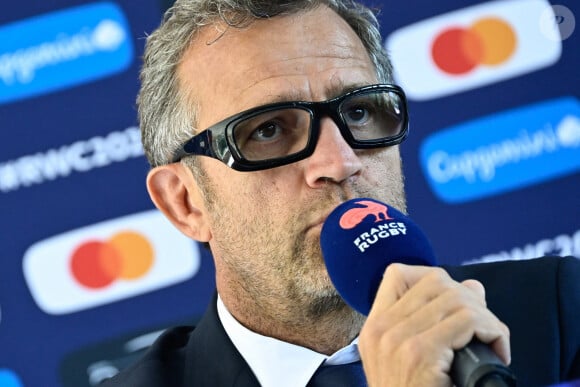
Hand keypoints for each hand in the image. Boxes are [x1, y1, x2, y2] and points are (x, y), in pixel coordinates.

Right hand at [358, 264, 510, 386]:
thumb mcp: (409, 360)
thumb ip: (432, 321)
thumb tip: (473, 286)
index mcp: (374, 328)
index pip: (397, 273)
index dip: (432, 280)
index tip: (452, 304)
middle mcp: (380, 329)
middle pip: (435, 280)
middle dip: (469, 298)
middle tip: (482, 329)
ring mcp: (397, 340)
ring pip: (457, 297)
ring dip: (486, 316)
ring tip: (491, 341)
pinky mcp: (419, 353)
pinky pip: (468, 319)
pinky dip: (493, 330)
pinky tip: (497, 350)